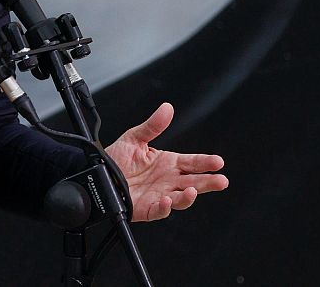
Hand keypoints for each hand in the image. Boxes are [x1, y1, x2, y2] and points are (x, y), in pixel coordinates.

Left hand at [105, 102, 227, 221]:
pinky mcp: (148, 208)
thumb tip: (167, 108)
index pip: (192, 162)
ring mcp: (159, 195)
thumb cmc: (117, 159)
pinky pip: (159, 210)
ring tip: (193, 191)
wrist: (98, 175)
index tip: (218, 162)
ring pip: (180, 198)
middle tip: (221, 181)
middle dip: (208, 182)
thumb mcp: (135, 138)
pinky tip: (167, 200)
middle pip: (193, 182)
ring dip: (188, 196)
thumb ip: (153, 126)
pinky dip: (165, 207)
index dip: (205, 162)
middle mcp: (167, 180)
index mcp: (168, 163)